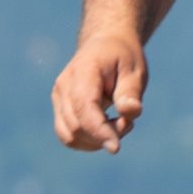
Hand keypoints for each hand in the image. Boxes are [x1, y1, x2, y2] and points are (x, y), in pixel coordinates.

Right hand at [52, 33, 147, 152]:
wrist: (105, 45)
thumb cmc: (123, 58)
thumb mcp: (135, 70)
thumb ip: (131, 92)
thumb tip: (130, 112)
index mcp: (83, 72)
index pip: (84, 107)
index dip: (99, 131)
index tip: (116, 148)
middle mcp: (64, 86)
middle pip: (76, 126)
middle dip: (105, 136)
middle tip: (129, 123)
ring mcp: (58, 98)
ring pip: (69, 136)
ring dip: (97, 141)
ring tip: (119, 123)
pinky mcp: (60, 108)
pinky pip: (69, 136)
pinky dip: (89, 141)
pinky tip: (107, 129)